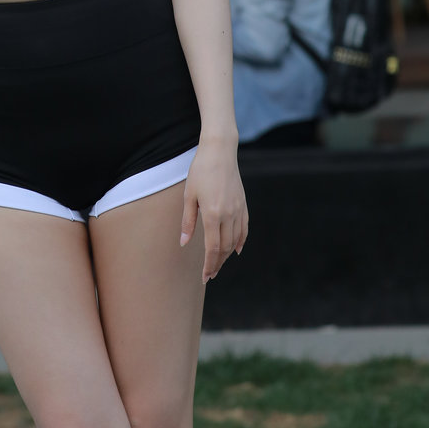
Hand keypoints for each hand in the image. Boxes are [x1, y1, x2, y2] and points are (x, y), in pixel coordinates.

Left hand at [179, 139, 247, 284]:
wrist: (219, 151)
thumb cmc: (200, 171)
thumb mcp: (189, 195)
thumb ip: (188, 221)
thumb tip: (184, 243)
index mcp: (213, 214)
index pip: (212, 248)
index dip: (209, 264)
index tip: (205, 276)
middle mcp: (228, 214)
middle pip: (225, 248)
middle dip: (217, 263)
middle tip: (210, 274)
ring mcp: (238, 209)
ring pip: (235, 240)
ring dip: (227, 254)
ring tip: (218, 262)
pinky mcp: (243, 204)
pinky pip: (244, 228)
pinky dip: (240, 241)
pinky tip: (236, 249)